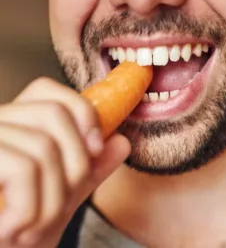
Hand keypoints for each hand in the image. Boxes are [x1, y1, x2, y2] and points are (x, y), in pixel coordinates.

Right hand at [0, 77, 130, 246]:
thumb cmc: (27, 222)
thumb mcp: (66, 191)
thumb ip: (94, 166)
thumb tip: (121, 142)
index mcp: (17, 122)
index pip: (49, 88)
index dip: (81, 110)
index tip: (96, 147)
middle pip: (54, 113)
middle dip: (75, 164)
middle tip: (63, 203)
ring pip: (43, 146)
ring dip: (52, 198)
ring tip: (38, 224)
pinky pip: (24, 168)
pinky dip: (31, 208)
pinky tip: (15, 227)